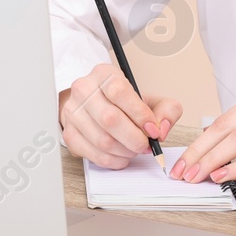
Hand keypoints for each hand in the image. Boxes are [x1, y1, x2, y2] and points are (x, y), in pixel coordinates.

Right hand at [58, 63, 183, 169]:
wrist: (94, 105)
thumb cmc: (123, 103)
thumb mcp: (149, 98)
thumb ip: (166, 110)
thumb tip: (162, 129)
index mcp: (103, 74)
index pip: (120, 92)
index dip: (139, 114)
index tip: (154, 130)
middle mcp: (84, 89)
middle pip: (109, 119)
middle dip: (134, 138)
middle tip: (146, 146)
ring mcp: (73, 112)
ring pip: (102, 140)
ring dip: (125, 151)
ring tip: (134, 149)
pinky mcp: (69, 134)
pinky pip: (94, 154)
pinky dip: (114, 160)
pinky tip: (122, 155)